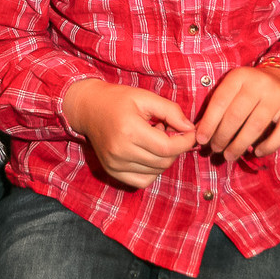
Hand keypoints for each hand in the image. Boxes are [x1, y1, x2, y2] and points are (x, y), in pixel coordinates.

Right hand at [63, 80, 196, 188]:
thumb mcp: (145, 97)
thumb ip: (170, 111)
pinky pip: (142, 181)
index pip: (167, 147)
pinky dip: (152, 170)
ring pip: (155, 171)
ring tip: (155, 138)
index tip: (190, 132)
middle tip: (168, 130)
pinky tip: (149, 154)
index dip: (185, 142)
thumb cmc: (117, 99)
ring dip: (164, 157)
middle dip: (175, 148)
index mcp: (129, 131)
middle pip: (163, 161)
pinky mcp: (112, 171)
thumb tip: (190, 129)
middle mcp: (120, 151)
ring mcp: (114, 164)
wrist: (88, 108)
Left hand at [195, 66, 279, 161]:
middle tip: (215, 149)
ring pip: (255, 126)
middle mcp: (260, 83)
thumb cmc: (252, 90)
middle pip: (236, 115)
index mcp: (240, 76)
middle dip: (222, 136)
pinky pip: (279, 134)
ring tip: (229, 156)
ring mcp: (278, 96)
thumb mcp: (235, 89)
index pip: (220, 101)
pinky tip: (255, 153)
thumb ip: (219, 107)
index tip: (200, 139)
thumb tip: (200, 133)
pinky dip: (266, 147)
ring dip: (239, 145)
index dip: (208, 123)